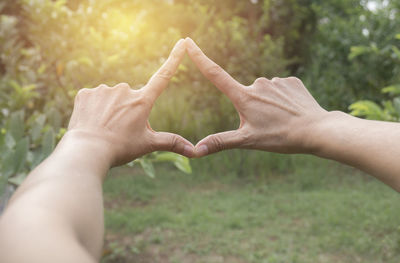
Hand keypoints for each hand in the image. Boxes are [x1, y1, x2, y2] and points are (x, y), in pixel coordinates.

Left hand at [67, 39, 194, 165]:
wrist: (87, 152)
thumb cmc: (120, 148)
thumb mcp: (148, 145)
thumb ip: (172, 143)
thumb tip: (195, 151)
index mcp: (142, 101)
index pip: (163, 76)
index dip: (174, 59)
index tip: (182, 42)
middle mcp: (124, 90)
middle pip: (131, 98)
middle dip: (128, 111)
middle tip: (121, 131)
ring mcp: (104, 90)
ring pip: (111, 99)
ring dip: (110, 110)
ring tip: (105, 129)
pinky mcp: (86, 93)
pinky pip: (93, 99)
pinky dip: (93, 109)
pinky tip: (91, 122)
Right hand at [185, 38, 327, 156]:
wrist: (317, 130)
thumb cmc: (280, 137)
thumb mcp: (247, 141)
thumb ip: (221, 142)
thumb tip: (196, 150)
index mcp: (243, 96)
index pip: (215, 74)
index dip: (200, 58)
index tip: (188, 42)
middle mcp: (258, 83)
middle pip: (246, 95)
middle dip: (251, 108)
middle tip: (267, 125)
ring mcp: (275, 81)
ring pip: (264, 93)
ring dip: (267, 104)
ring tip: (282, 120)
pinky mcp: (291, 81)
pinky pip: (280, 89)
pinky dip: (282, 100)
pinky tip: (292, 111)